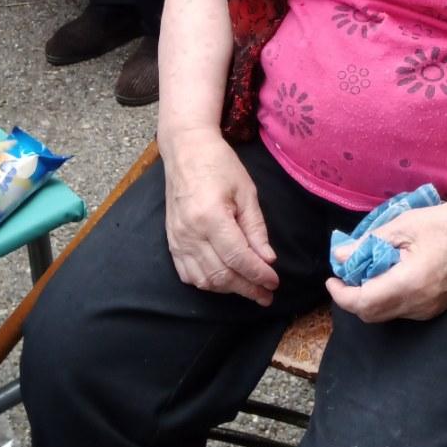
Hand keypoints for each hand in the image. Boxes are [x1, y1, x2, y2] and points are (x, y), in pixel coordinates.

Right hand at [163, 132, 278, 301]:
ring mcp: (178, 240)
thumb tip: (267, 260)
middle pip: (221, 274)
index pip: (238, 258)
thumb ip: (256, 228)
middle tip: (267, 295)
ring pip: (204, 280)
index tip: (274, 283)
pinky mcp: (171, 242)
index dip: (258, 275)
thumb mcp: (247, 191)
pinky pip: (188, 274)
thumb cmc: (220, 165)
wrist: (186, 151)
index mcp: (211, 216)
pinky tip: (225, 281)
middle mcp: (190, 233)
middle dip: (247, 288)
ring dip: (229, 289)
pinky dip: (208, 283)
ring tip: (250, 289)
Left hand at [327, 197, 446, 323]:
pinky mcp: (436, 308)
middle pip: (372, 315)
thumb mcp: (403, 225)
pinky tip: (389, 275)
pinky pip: (402, 310)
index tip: (332, 278)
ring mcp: (428, 310)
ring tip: (367, 270)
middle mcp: (417, 306)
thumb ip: (370, 243)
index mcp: (408, 285)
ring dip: (370, 297)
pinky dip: (387, 297)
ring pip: (387, 314)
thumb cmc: (446, 223)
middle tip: (347, 273)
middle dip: (353, 297)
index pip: (363, 303)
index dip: (341, 294)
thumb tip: (342, 257)